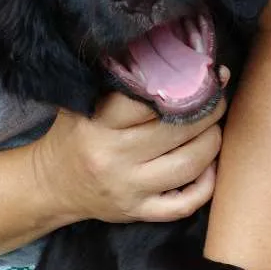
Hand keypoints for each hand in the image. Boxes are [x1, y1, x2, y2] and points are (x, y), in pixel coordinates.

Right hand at [32, 81, 228, 225]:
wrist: (52, 185)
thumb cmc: (74, 136)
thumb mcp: (82, 104)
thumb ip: (117, 84)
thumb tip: (168, 57)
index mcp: (97, 125)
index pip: (148, 100)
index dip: (182, 85)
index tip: (200, 74)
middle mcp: (113, 159)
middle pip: (177, 131)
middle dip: (207, 111)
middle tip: (217, 96)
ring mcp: (129, 190)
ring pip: (189, 166)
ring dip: (212, 142)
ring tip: (214, 127)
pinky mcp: (139, 212)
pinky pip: (185, 204)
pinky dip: (206, 185)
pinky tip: (210, 166)